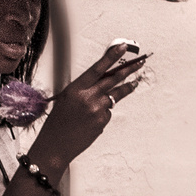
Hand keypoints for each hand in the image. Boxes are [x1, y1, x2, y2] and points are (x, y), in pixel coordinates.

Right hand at [30, 43, 148, 171]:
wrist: (54, 147)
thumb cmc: (56, 124)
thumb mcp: (64, 101)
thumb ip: (82, 90)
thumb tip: (101, 81)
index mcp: (75, 90)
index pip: (97, 69)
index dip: (111, 57)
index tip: (121, 47)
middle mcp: (88, 98)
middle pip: (114, 79)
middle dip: (129, 69)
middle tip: (140, 62)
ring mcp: (97, 110)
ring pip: (115, 96)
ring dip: (126, 89)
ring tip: (134, 83)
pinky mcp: (103, 121)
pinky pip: (108, 112)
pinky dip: (103, 113)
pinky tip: (92, 120)